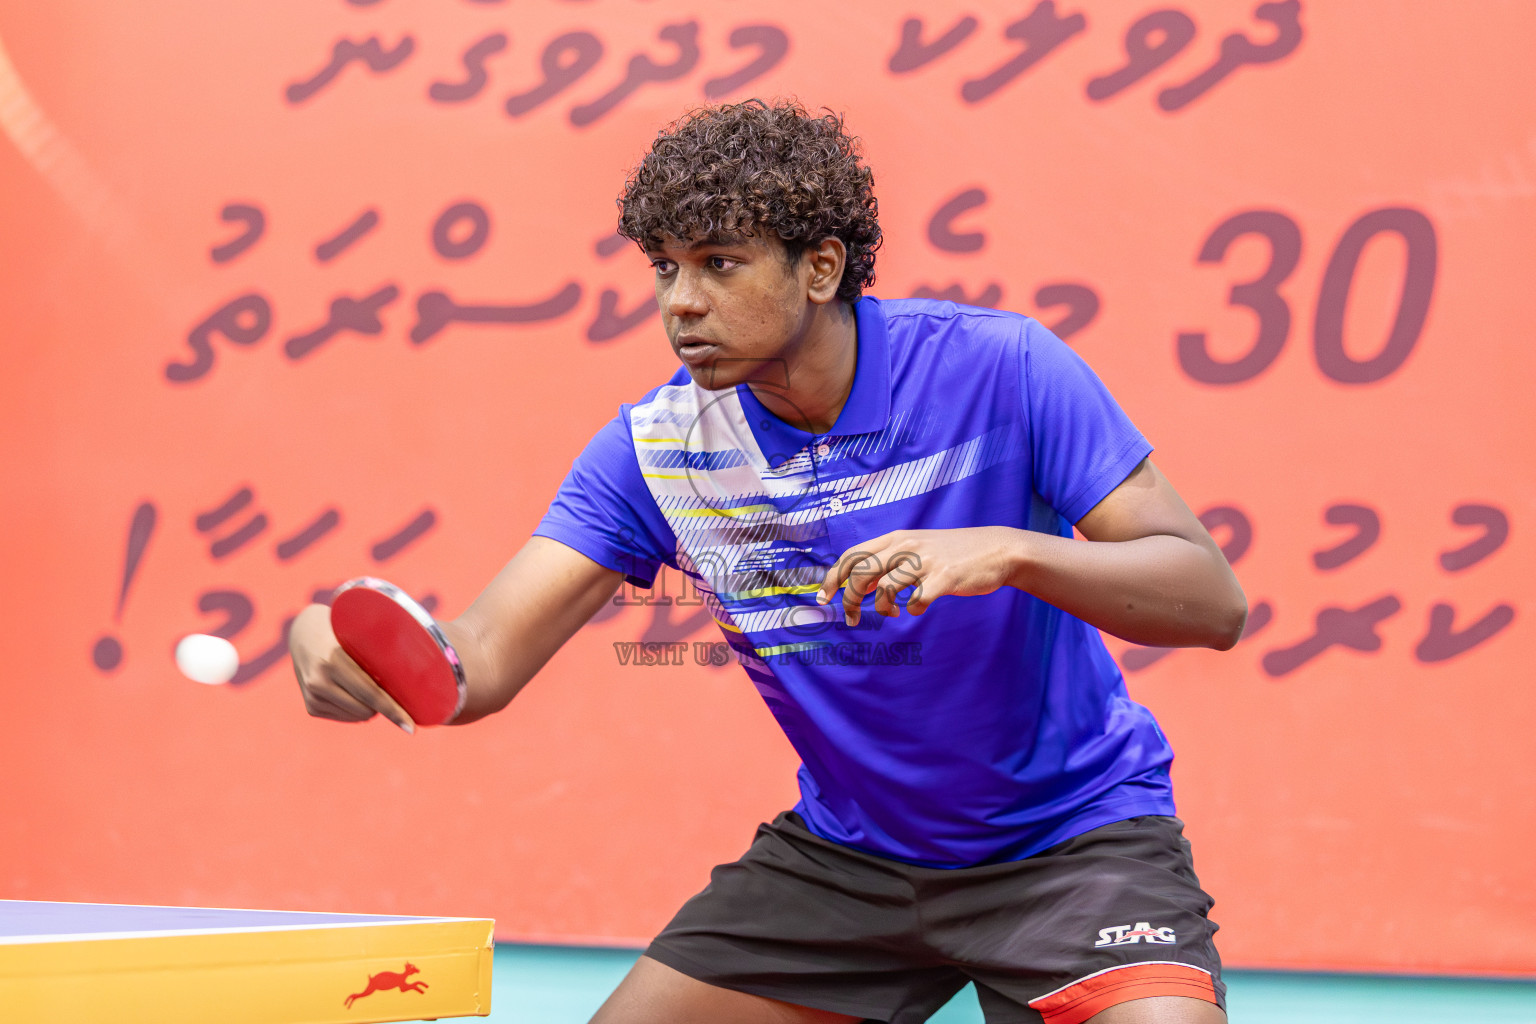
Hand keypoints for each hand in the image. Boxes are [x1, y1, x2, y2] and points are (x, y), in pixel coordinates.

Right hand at [287, 603, 416, 733]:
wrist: (303, 632)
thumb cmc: (343, 630)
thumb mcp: (358, 634)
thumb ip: (379, 653)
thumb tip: (412, 678)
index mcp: (334, 660)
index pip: (372, 694)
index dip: (394, 711)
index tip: (411, 728)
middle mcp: (320, 680)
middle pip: (367, 710)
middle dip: (384, 706)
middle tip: (388, 686)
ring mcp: (313, 695)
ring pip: (357, 716)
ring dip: (370, 707)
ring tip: (366, 684)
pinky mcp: (311, 706)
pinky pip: (345, 717)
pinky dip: (356, 709)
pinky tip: (352, 691)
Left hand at [816, 527, 1026, 625]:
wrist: (997, 549)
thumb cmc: (953, 553)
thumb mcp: (917, 549)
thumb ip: (887, 563)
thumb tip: (858, 587)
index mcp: (897, 538)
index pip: (852, 555)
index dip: (833, 578)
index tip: (823, 598)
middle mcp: (908, 545)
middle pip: (861, 573)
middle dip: (849, 599)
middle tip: (850, 617)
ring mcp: (926, 561)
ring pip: (885, 589)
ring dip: (883, 609)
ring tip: (893, 613)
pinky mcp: (945, 578)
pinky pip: (917, 601)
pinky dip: (914, 610)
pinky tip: (919, 608)